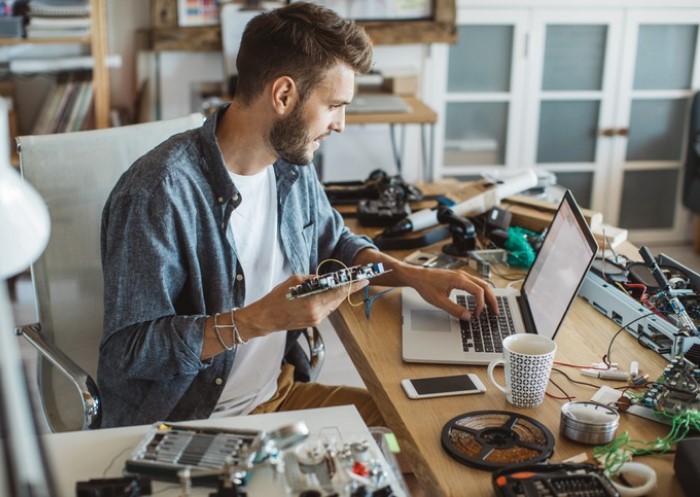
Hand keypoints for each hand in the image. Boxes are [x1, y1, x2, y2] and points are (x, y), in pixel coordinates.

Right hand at [236, 274, 369, 337]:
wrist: (267, 317)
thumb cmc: (277, 297)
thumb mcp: (295, 281)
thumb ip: (313, 279)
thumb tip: (327, 278)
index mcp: (313, 301)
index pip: (338, 292)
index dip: (352, 285)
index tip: (363, 279)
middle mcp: (317, 312)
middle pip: (339, 299)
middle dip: (349, 289)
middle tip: (359, 280)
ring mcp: (316, 319)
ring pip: (334, 305)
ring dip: (339, 295)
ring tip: (346, 286)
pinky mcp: (314, 322)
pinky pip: (327, 310)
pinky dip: (330, 301)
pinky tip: (331, 294)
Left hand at [408, 266, 497, 320]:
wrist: (417, 276)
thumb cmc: (425, 285)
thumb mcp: (438, 301)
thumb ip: (454, 309)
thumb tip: (467, 316)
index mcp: (459, 279)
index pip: (478, 291)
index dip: (481, 304)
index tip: (477, 314)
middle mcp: (462, 275)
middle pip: (485, 286)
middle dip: (492, 300)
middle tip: (496, 312)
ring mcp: (461, 275)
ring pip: (481, 284)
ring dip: (488, 295)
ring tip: (491, 308)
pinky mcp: (459, 277)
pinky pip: (475, 284)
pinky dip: (481, 292)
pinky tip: (481, 300)